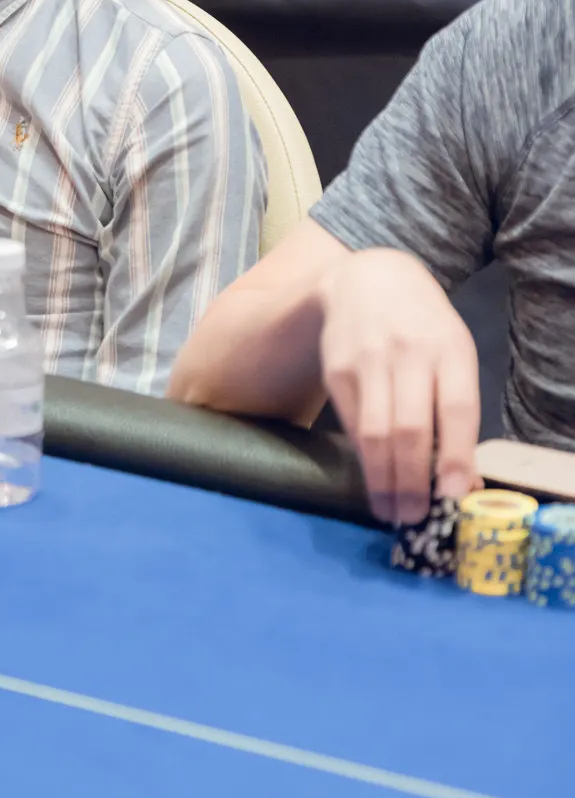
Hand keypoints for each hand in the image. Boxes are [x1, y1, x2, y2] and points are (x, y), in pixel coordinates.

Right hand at [318, 249, 479, 525]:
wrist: (368, 279)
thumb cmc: (422, 328)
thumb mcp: (452, 353)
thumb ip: (457, 409)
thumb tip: (461, 481)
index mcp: (450, 348)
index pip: (456, 409)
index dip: (454, 456)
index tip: (452, 496)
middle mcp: (408, 352)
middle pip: (409, 428)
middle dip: (412, 481)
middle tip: (414, 518)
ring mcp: (367, 360)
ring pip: (374, 432)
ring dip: (382, 479)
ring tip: (391, 510)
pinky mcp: (336, 370)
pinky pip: (351, 424)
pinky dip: (363, 456)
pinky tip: (373, 477)